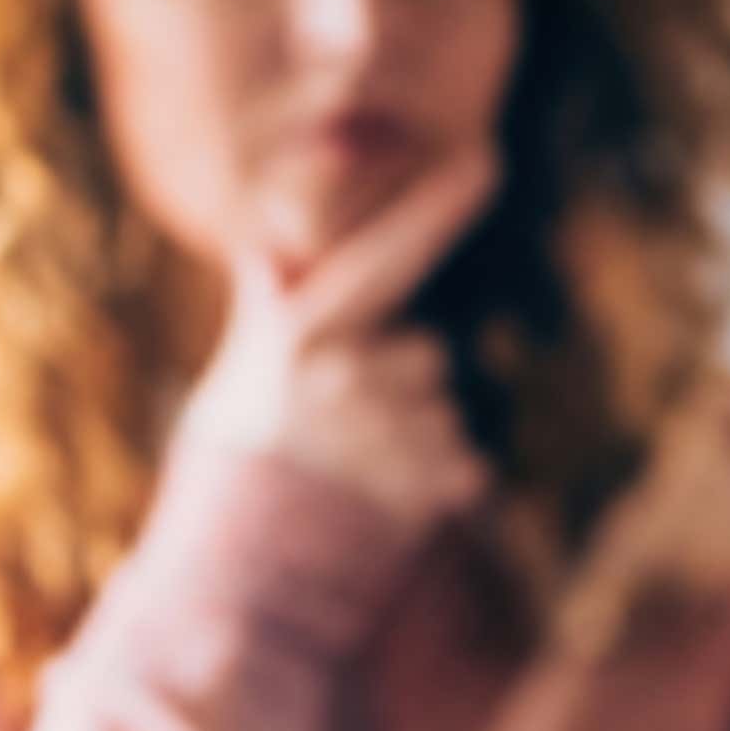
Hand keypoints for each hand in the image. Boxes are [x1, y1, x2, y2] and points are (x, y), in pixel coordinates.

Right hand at [167, 148, 499, 534]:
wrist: (244, 577)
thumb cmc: (243, 464)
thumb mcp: (243, 374)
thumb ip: (271, 307)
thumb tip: (267, 243)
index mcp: (302, 334)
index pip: (384, 253)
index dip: (438, 202)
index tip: (487, 153)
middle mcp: (351, 374)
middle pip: (427, 350)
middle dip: (399, 376)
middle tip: (353, 403)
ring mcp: (395, 431)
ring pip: (441, 409)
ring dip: (410, 433)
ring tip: (349, 469)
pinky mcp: (435, 484)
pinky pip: (463, 462)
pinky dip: (432, 481)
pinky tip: (379, 500)